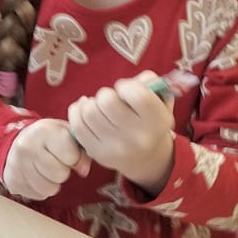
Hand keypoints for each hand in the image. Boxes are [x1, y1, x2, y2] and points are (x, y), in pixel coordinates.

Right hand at [2, 119, 89, 200]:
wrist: (18, 142)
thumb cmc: (49, 139)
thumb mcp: (67, 135)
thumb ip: (81, 151)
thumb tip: (83, 171)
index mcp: (44, 131)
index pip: (71, 157)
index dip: (74, 158)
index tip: (67, 153)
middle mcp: (27, 146)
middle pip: (60, 174)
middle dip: (63, 172)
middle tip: (56, 163)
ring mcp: (16, 164)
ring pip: (49, 189)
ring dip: (53, 183)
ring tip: (47, 171)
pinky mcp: (12, 180)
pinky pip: (38, 195)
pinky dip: (41, 190)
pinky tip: (37, 177)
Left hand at [66, 74, 174, 194]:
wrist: (144, 156)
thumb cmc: (149, 118)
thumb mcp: (160, 99)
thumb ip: (149, 82)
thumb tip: (130, 82)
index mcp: (158, 121)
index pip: (136, 94)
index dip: (126, 86)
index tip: (126, 90)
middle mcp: (138, 137)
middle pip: (107, 101)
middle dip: (105, 94)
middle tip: (110, 99)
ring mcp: (116, 148)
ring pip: (89, 112)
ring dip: (91, 103)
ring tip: (99, 106)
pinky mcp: (98, 153)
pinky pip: (77, 126)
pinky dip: (78, 111)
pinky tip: (86, 110)